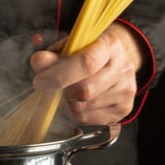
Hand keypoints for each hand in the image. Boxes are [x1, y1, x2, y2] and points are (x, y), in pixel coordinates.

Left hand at [30, 21, 145, 125]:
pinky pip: (87, 119)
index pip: (87, 63)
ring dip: (67, 102)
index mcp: (110, 45)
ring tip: (70, 91)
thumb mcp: (70, 47)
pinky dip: (74, 112)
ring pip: (83, 107)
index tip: (40, 81)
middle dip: (63, 90)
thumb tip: (38, 61)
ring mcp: (126, 90)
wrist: (117, 61)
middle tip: (56, 85)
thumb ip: (52, 55)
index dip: (59, 75)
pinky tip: (79, 101)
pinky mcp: (124, 108)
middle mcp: (123, 67)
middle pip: (84, 90)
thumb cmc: (88, 53)